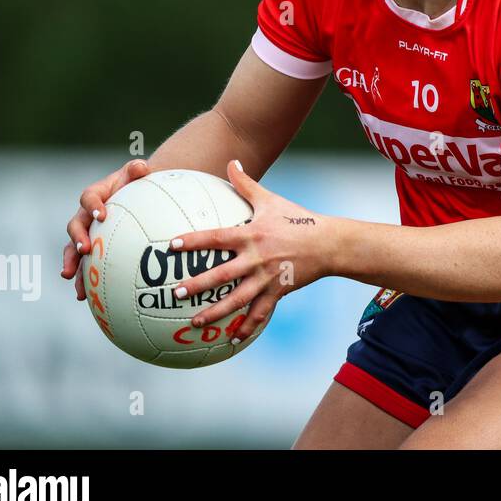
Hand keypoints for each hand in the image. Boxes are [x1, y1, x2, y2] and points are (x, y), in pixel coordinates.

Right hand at [62, 158, 151, 299]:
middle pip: (75, 225)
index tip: (102, 214)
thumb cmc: (136, 184)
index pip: (89, 197)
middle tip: (84, 249)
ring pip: (72, 249)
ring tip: (70, 277)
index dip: (93, 205)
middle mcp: (86, 215)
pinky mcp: (90, 249)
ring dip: (71, 262)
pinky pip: (82, 265)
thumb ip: (136, 170)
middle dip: (77, 238)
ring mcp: (86, 233)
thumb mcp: (136, 175)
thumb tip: (140, 166)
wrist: (135, 195)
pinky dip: (81, 280)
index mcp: (96, 195)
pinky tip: (83, 296)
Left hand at [167, 160, 333, 341]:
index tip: (171, 245)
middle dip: (198, 285)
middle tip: (176, 293)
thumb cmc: (298, 219)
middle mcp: (257, 258)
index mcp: (252, 235)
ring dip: (215, 312)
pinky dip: (248, 327)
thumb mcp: (271, 200)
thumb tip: (231, 161)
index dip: (194, 241)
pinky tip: (233, 339)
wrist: (329, 243)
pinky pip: (261, 312)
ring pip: (238, 299)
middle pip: (223, 274)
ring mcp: (268, 277)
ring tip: (194, 323)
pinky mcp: (279, 291)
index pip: (217, 237)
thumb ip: (246, 184)